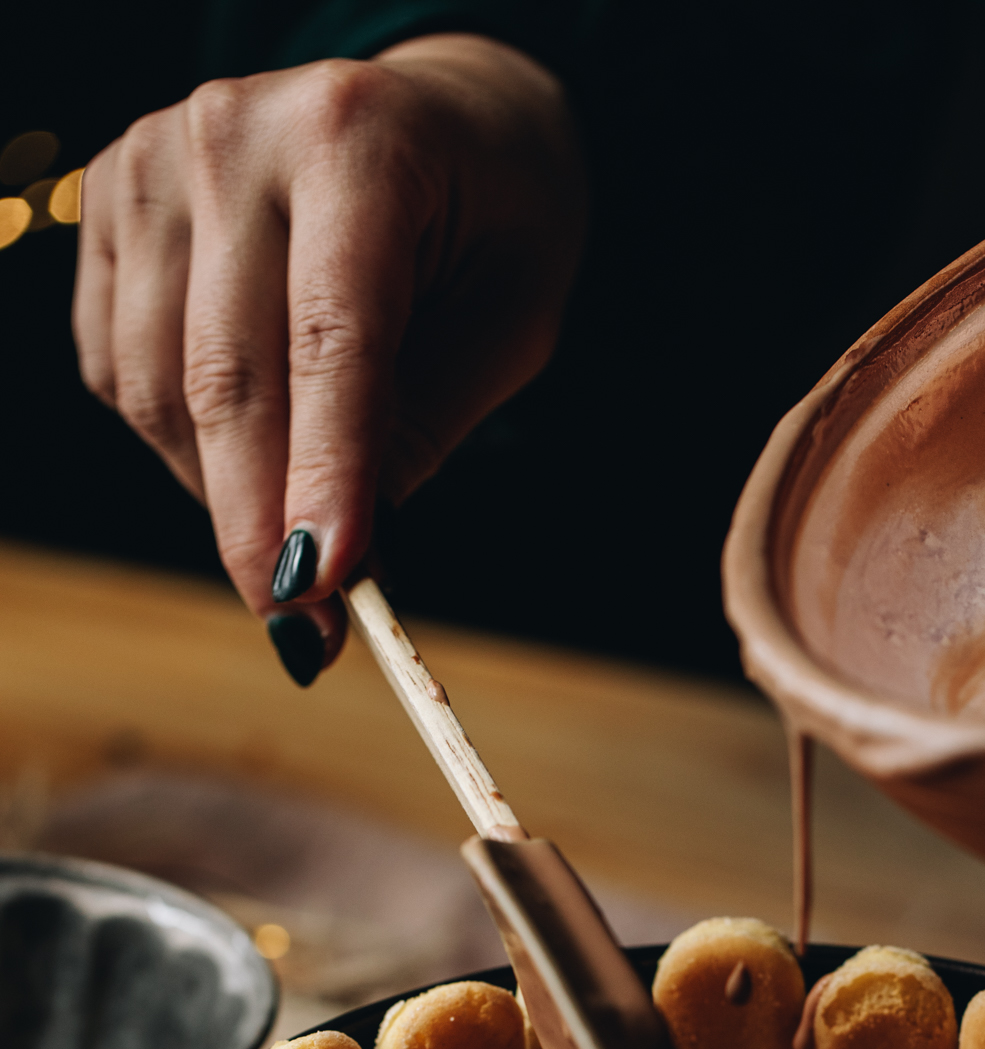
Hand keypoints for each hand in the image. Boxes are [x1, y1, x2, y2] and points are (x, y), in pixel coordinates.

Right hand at [73, 35, 585, 679]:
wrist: (436, 115)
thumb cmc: (491, 221)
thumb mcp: (511, 321)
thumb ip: (424, 426)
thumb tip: (337, 557)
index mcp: (356, 138)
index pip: (331, 339)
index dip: (323, 475)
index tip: (321, 586)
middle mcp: (234, 131)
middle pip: (226, 375)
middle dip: (260, 523)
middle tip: (300, 629)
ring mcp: (152, 159)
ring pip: (155, 389)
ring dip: (224, 495)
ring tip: (294, 531)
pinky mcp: (106, 202)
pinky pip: (118, 370)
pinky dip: (180, 444)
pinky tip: (248, 451)